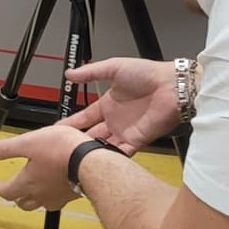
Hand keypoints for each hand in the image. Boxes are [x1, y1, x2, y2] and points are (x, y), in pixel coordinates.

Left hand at [0, 124, 88, 211]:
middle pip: (23, 203)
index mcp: (27, 183)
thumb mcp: (29, 142)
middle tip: (15, 190)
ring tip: (36, 189)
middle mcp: (41, 194)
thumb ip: (7, 148)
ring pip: (41, 204)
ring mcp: (58, 197)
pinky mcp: (72, 195)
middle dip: (17, 196)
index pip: (7, 192)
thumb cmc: (62, 152)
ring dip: (36, 198)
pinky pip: (59, 200)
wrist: (90, 162)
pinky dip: (54, 194)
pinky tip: (58, 185)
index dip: (1, 188)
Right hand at [58, 58, 179, 153]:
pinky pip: (120, 152)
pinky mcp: (137, 140)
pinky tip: (97, 160)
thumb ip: (91, 72)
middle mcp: (115, 119)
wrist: (172, 86)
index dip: (70, 124)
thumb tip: (69, 74)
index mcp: (108, 104)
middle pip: (91, 135)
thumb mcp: (114, 67)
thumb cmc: (148, 74)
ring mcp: (125, 131)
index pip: (84, 117)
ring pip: (103, 146)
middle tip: (62, 148)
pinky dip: (110, 157)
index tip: (57, 131)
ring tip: (76, 156)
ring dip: (91, 151)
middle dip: (77, 142)